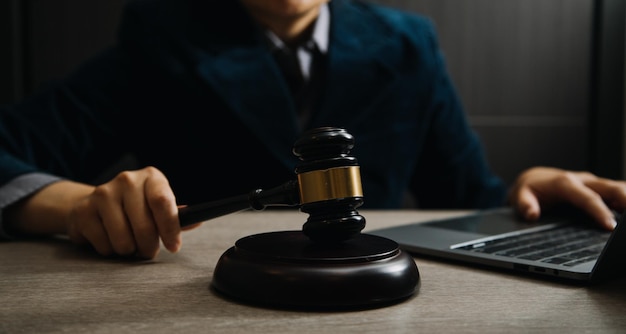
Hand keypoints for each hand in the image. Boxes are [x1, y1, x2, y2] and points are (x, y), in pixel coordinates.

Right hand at [66, 166, 200, 258]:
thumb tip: (197, 220)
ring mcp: (103, 194)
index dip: (170, 228)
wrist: (93, 204)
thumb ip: (176, 216)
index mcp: (151, 178)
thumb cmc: (135, 208)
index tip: (173, 246)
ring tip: (129, 243)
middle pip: (144, 226)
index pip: (163, 202)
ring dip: (129, 250)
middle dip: (149, 247)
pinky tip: (109, 239)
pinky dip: (110, 251)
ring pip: (123, 240)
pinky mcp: (83, 211)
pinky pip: (104, 246)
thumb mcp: (158, 206)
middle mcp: (127, 180)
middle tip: (149, 250)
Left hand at [508, 166, 625, 229]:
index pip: (587, 197)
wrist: (534, 179)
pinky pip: (616, 192)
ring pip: (617, 187)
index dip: (599, 211)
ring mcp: (592, 183)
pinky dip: (625, 200)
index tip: (610, 226)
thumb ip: (524, 204)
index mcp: (565, 183)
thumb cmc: (530, 189)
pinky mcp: (598, 188)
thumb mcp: (521, 195)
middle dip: (625, 199)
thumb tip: (532, 214)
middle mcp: (582, 180)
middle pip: (611, 187)